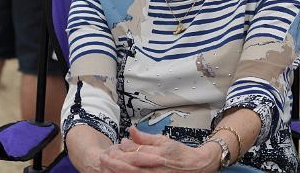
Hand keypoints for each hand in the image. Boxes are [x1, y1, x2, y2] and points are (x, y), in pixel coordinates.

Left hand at [99, 126, 220, 172]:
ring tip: (107, 166)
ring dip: (119, 170)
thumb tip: (132, 130)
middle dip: (115, 163)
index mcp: (157, 155)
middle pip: (130, 166)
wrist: (195, 166)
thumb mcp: (164, 141)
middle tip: (103, 158)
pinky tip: (121, 172)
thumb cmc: (180, 154)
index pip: (135, 152)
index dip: (123, 149)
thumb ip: (146, 138)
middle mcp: (154, 167)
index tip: (116, 145)